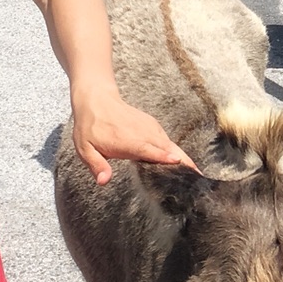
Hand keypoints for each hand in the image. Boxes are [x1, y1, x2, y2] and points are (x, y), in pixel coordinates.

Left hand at [71, 88, 194, 184]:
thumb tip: (103, 181)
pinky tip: (184, 162)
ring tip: (196, 174)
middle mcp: (143, 134)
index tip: (182, 166)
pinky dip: (177, 151)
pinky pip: (168, 140)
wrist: (97, 100)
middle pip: (168, 149)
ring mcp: (150, 128)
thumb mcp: (85, 148)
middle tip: (197, 179)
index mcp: (128, 141)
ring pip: (171, 145)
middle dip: (183, 163)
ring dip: (184, 158)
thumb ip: (96, 165)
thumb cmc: (90, 127)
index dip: (166, 159)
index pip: (151, 151)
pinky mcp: (153, 126)